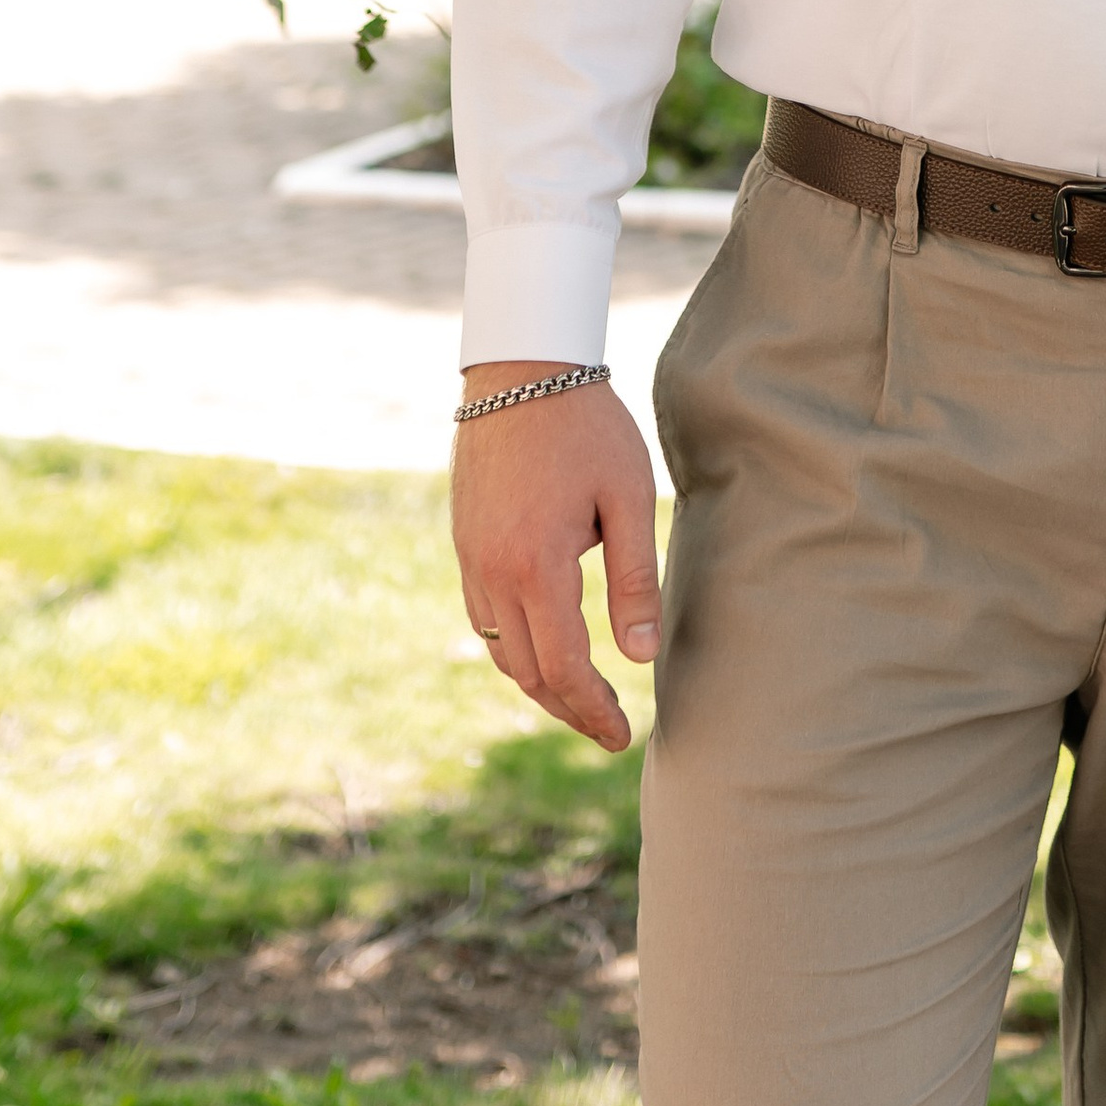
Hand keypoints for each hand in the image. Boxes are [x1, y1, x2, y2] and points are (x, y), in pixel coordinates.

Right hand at [451, 370, 661, 752]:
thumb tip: (641, 657)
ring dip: (539, 683)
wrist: (521, 368)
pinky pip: (485, 617)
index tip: (622, 737)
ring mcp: (471, 558)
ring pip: (500, 650)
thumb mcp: (628, 495)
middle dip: (568, 708)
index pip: (565, 667)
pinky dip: (515, 646)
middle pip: (527, 672)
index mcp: (537, 567)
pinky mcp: (465, 542)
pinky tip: (544, 644)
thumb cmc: (587, 425)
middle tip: (607, 729)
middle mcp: (493, 573)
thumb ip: (635, 578)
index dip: (594, 710)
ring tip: (581, 697)